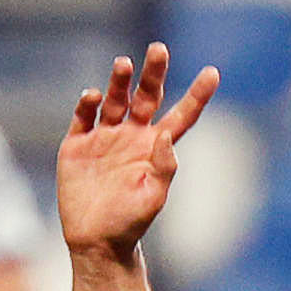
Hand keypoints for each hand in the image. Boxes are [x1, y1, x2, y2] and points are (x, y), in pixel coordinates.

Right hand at [59, 44, 218, 261]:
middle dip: (153, 73)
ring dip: (119, 81)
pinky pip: (83, 117)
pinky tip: (94, 96)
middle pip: (145, 96)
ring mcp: (104, 137)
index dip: (197, 95)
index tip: (213, 73)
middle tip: (159, 49)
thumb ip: (163, 167)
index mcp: (156, 148)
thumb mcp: (153, 198)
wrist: (96, 241)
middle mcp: (132, 137)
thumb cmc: (130, 223)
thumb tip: (167, 135)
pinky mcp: (77, 144)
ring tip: (124, 63)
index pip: (181, 115)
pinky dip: (88, 104)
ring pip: (114, 100)